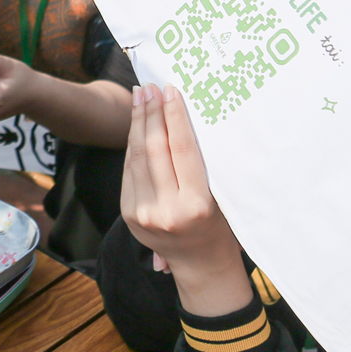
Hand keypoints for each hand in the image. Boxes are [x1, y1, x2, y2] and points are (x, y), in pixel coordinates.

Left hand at [120, 84, 251, 316]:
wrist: (200, 265)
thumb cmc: (221, 224)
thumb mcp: (222, 195)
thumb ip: (202, 163)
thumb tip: (185, 115)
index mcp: (196, 205)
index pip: (182, 150)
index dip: (175, 116)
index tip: (171, 90)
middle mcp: (166, 210)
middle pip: (154, 149)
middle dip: (150, 113)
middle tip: (149, 86)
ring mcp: (143, 214)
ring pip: (136, 157)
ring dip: (137, 123)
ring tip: (140, 97)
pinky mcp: (129, 214)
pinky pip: (130, 171)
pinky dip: (132, 145)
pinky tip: (137, 125)